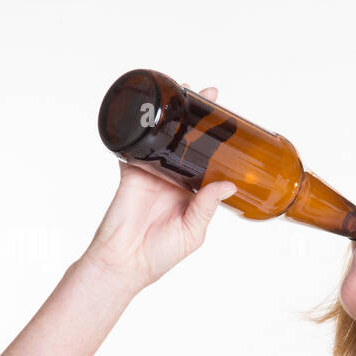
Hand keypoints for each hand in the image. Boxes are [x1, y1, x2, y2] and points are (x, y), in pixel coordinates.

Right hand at [82, 84, 237, 292]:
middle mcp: (174, 180)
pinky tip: (148, 113)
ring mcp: (153, 174)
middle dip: (196, 119)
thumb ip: (207, 206)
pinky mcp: (133, 173)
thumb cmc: (160, 254)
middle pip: (188, 142)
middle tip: (209, 95)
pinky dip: (139, 131)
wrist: (125, 262)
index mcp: (193, 194)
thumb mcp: (193, 231)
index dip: (217, 142)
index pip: (208, 161)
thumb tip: (229, 184)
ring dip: (171, 118)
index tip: (230, 121)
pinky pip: (136, 147)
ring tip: (183, 93)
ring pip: (164, 139)